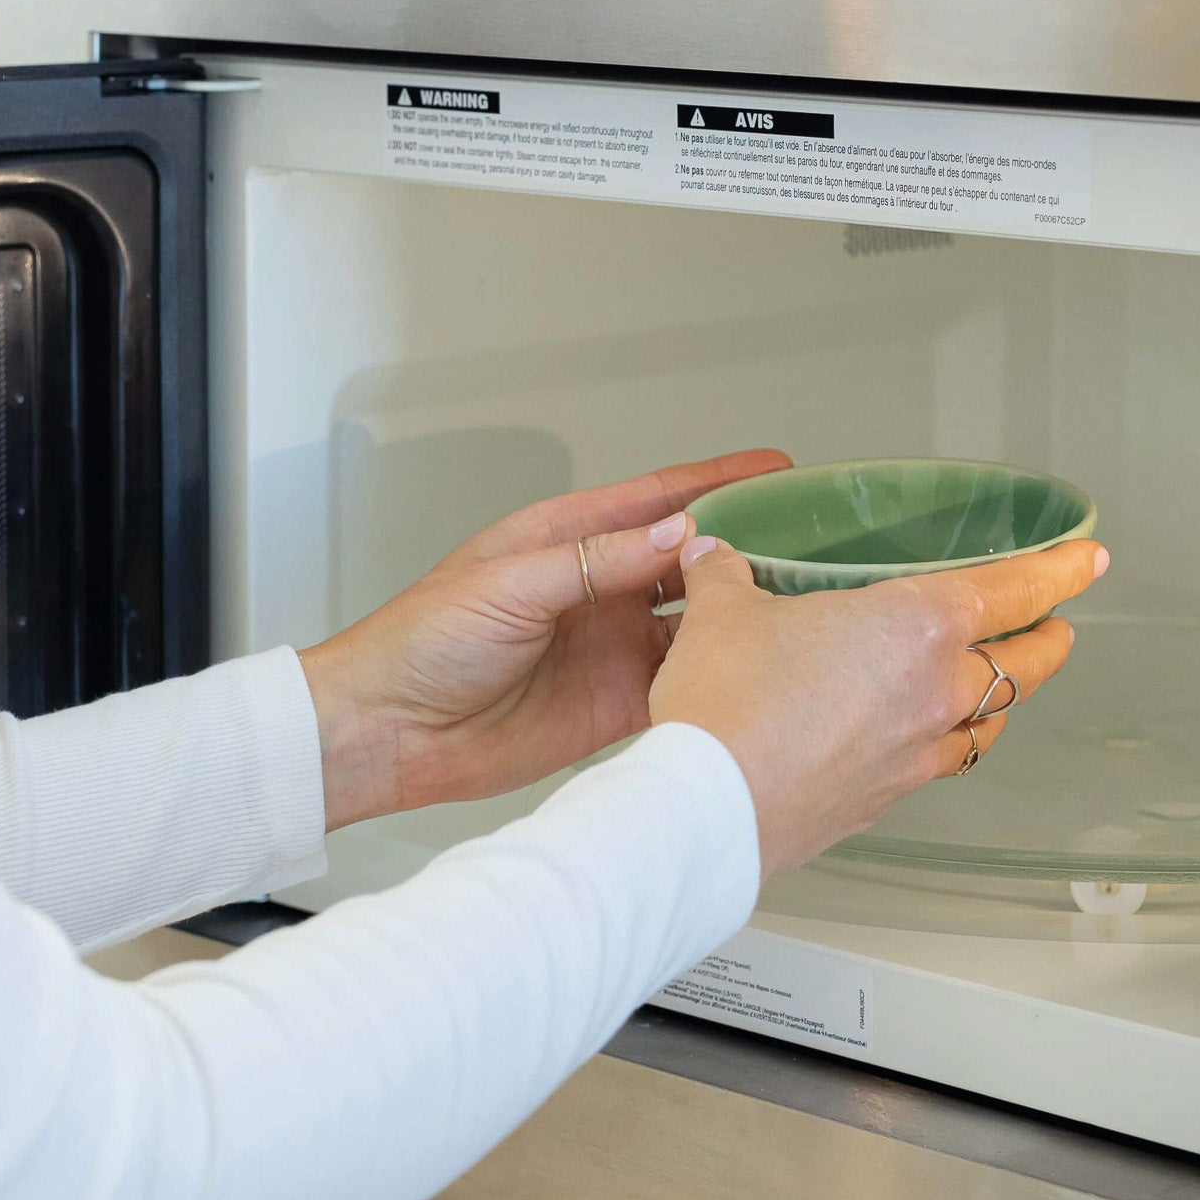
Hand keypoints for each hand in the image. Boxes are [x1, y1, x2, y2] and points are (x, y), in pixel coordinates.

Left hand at [297, 451, 790, 827]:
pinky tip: (752, 672)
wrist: (388, 731)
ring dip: (737, 615)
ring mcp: (611, 648)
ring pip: (695, 624)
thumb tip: (674, 535)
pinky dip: (716, 679)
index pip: (657, 500)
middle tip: (811, 543)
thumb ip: (596, 562)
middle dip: (745, 546)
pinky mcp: (615, 705)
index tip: (777, 469)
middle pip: (688, 560)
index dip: (719, 480)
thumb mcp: (509, 584)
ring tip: (797, 606)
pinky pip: (680, 686)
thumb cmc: (420, 642)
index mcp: (567, 540)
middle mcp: (598, 590)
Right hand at [649, 534, 1108, 877]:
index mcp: (917, 626)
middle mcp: (936, 693)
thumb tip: (714, 555)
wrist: (707, 808)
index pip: (1016, 590)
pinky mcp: (885, 801)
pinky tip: (920, 742)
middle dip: (1049, 638)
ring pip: (991, 724)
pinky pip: (938, 766)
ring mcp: (917, 755)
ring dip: (1003, 701)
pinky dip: (944, 745)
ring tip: (996, 687)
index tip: (1086, 559)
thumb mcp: (722, 613)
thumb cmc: (729, 705)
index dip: (1059, 570)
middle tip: (1054, 623)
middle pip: (1026, 665)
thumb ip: (727, 576)